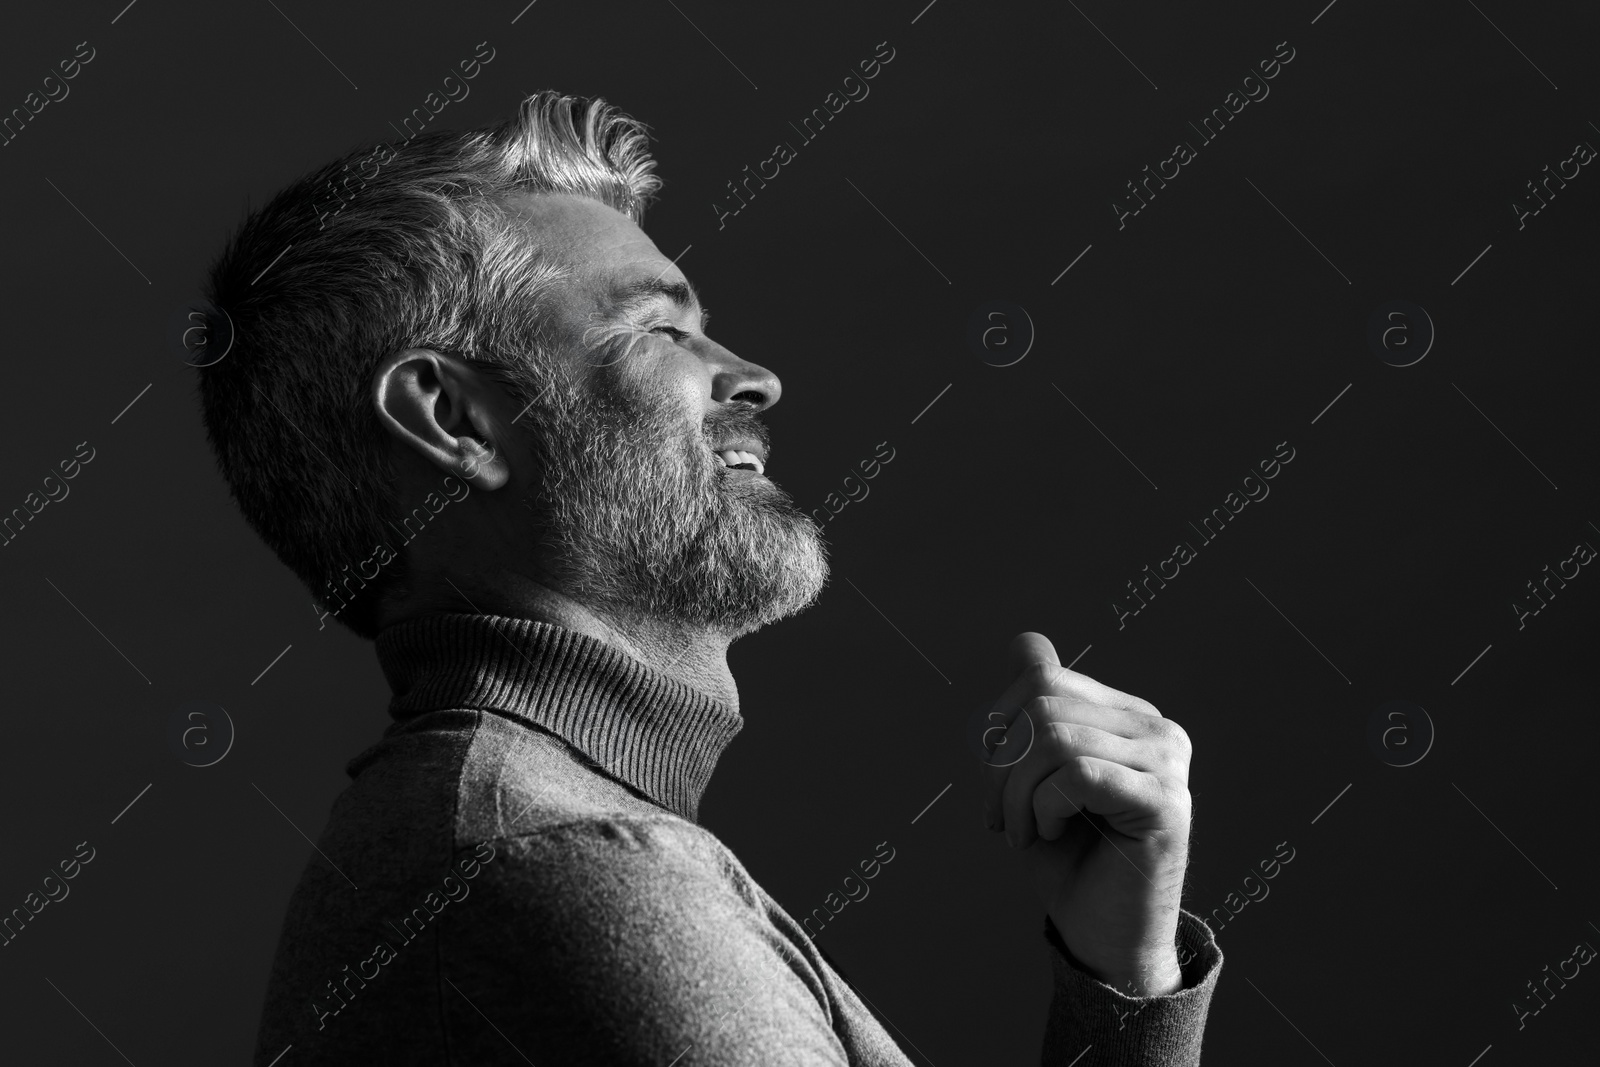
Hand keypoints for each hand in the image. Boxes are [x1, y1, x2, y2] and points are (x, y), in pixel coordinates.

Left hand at [980, 633, 1192, 995]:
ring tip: (1023, 833)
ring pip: (1053, 739)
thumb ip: (1035, 713)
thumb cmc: (1070, 861)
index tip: (994, 786)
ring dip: (1016, 796)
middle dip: (999, 767)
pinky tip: (1048, 835)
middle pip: (1040, 702)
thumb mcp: (1035, 777)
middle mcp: (1156, 728)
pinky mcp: (1166, 802)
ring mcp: (1168, 762)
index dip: (996, 725)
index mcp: (1127, 715)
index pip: (1042, 676)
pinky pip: (1077, 774)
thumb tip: (1025, 641)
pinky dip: (1042, 808)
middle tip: (999, 820)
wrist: (1105, 938)